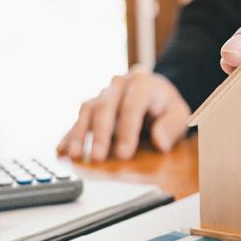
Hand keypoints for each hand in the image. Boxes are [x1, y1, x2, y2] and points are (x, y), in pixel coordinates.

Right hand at [57, 69, 190, 161]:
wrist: (155, 93)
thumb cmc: (166, 107)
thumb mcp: (179, 115)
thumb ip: (171, 126)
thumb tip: (160, 142)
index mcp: (142, 82)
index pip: (132, 105)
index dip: (127, 130)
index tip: (124, 154)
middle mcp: (119, 83)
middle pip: (106, 106)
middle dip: (101, 134)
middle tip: (98, 158)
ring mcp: (103, 93)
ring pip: (87, 109)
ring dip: (80, 133)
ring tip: (76, 155)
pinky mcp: (93, 105)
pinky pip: (78, 118)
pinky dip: (70, 134)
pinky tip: (62, 149)